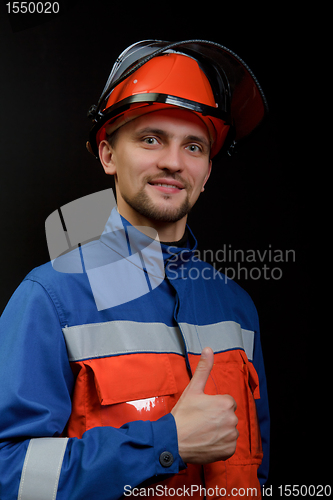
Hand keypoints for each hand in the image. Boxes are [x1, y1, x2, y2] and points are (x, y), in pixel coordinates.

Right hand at [171, 347, 238, 463]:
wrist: (174, 441)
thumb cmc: (182, 415)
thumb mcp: (192, 389)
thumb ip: (203, 368)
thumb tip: (208, 349)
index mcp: (226, 403)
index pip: (226, 402)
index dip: (214, 405)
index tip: (202, 410)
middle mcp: (232, 419)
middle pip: (228, 415)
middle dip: (217, 418)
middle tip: (201, 421)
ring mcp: (231, 436)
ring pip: (229, 430)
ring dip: (220, 431)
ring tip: (203, 431)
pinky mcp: (229, 451)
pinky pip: (229, 445)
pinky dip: (220, 444)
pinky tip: (207, 441)